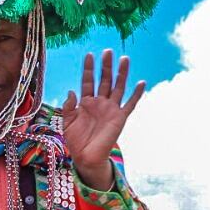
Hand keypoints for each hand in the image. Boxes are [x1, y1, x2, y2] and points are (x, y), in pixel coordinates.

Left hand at [60, 49, 144, 190]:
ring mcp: (111, 109)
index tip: (89, 55)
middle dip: (106, 66)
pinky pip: (130, 104)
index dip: (89, 68)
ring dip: (121, 73)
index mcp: (86, 102)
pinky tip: (142, 83)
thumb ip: (69, 106)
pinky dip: (137, 94)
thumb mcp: (67, 121)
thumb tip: (72, 91)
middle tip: (108, 51)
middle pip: (104, 80)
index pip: (88, 81)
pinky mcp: (120, 118)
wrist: (86, 157)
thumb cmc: (75, 140)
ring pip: (118, 87)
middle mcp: (100, 102)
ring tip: (124, 58)